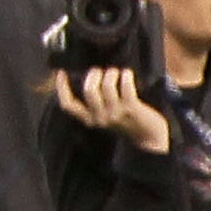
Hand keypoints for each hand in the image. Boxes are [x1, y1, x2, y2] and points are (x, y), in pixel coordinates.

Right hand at [53, 64, 172, 153]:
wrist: (149, 138)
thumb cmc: (127, 122)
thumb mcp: (105, 116)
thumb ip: (95, 103)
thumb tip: (88, 78)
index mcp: (89, 120)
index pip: (68, 105)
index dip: (61, 88)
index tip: (61, 73)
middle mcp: (100, 118)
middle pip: (89, 90)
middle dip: (94, 75)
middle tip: (100, 72)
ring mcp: (116, 114)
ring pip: (107, 86)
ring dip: (111, 73)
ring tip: (116, 73)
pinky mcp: (132, 109)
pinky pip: (125, 86)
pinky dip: (126, 76)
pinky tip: (127, 74)